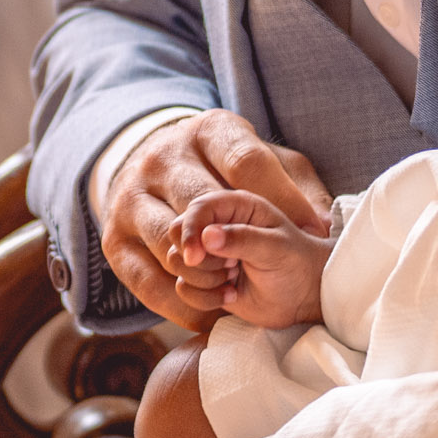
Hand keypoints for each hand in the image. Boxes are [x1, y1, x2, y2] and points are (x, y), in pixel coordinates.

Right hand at [102, 111, 331, 332]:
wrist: (156, 171)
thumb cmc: (226, 173)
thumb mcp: (269, 164)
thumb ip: (298, 187)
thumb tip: (322, 225)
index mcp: (209, 131)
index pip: (246, 161)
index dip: (281, 199)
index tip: (308, 231)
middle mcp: (163, 157)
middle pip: (201, 202)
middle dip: (235, 243)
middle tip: (259, 263)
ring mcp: (132, 197)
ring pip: (170, 243)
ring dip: (209, 274)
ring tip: (233, 283)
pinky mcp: (115, 239)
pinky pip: (147, 281)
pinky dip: (182, 303)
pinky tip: (210, 305)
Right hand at [168, 186, 328, 332]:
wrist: (303, 297)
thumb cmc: (296, 263)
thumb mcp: (276, 248)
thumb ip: (243, 239)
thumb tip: (206, 236)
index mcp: (232, 205)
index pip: (195, 208)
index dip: (190, 230)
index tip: (195, 256)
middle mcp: (213, 223)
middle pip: (174, 233)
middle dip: (200, 259)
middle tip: (232, 267)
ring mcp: (204, 250)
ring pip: (174, 261)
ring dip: (204, 279)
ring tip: (234, 279)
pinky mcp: (200, 277)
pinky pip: (181, 287)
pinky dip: (204, 298)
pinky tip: (230, 294)